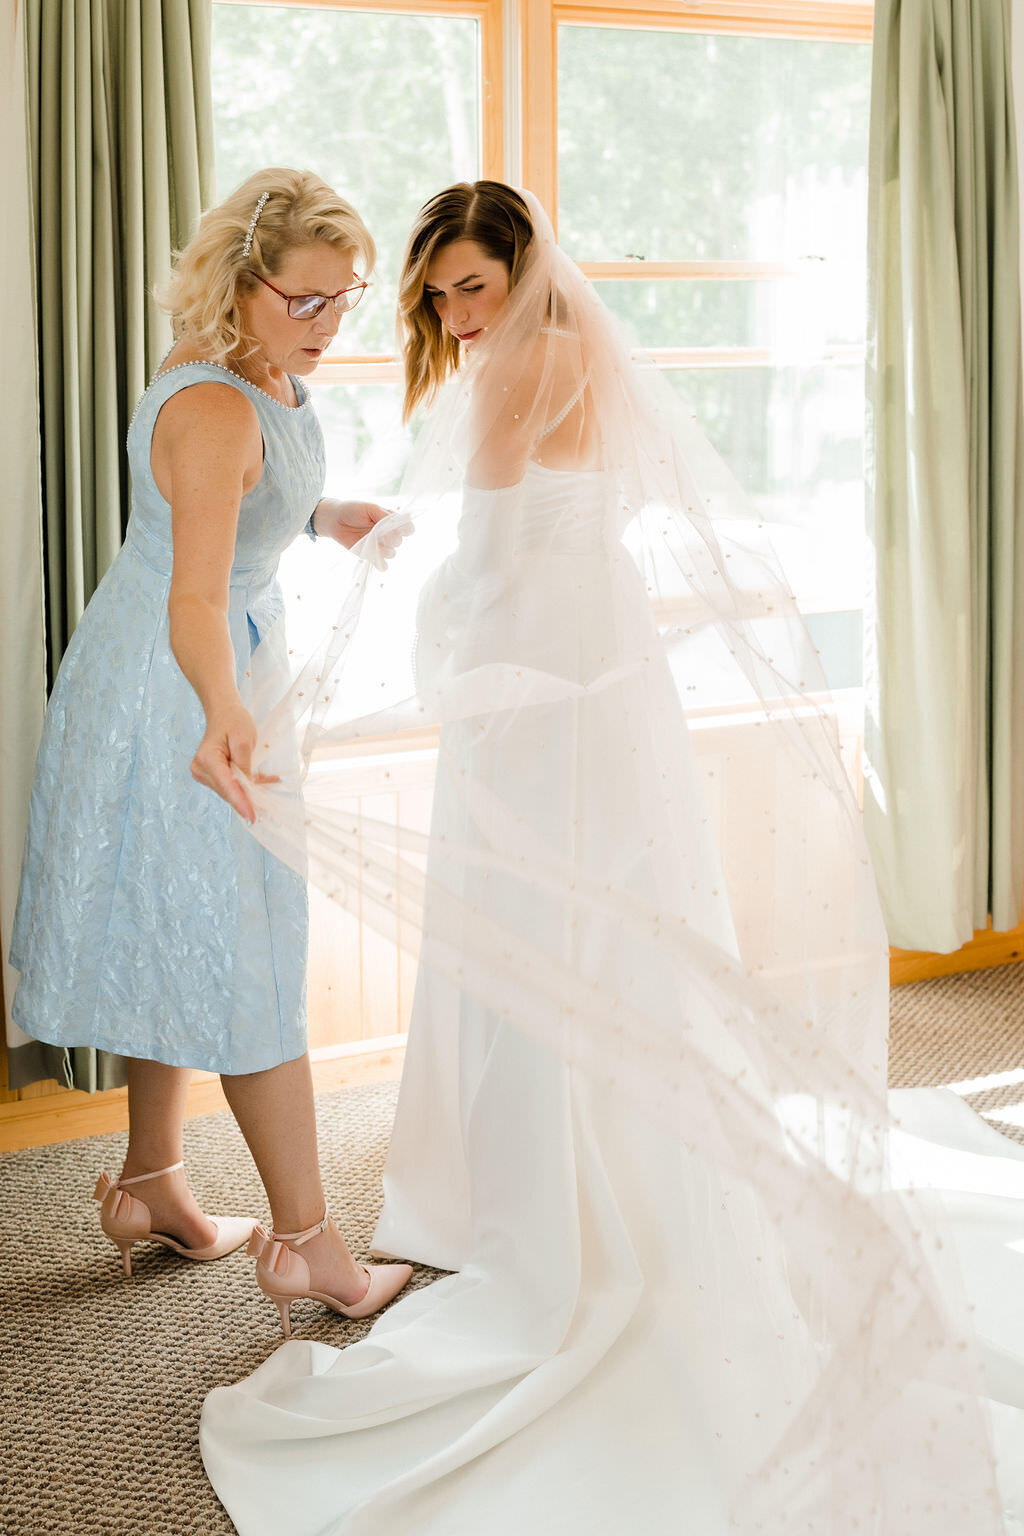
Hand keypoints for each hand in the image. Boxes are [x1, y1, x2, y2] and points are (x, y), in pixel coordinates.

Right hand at [190, 702, 278, 822]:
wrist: (223, 712)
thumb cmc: (234, 721)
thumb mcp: (243, 741)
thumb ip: (244, 766)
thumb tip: (246, 789)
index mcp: (207, 759)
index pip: (226, 786)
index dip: (241, 802)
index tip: (252, 817)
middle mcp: (201, 769)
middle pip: (227, 791)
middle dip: (247, 797)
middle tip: (267, 806)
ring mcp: (203, 773)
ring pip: (230, 790)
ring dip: (249, 789)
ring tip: (269, 780)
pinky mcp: (210, 775)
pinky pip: (230, 785)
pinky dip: (246, 783)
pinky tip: (264, 779)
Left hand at [316, 499, 412, 568]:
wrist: (335, 519)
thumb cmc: (353, 509)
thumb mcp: (371, 508)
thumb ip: (385, 516)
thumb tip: (396, 527)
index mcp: (391, 521)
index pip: (408, 528)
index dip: (406, 530)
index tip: (398, 528)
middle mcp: (387, 534)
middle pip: (399, 542)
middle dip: (391, 538)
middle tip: (378, 532)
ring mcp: (379, 545)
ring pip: (391, 553)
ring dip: (383, 549)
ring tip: (371, 541)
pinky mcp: (370, 554)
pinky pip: (382, 565)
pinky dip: (381, 564)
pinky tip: (376, 559)